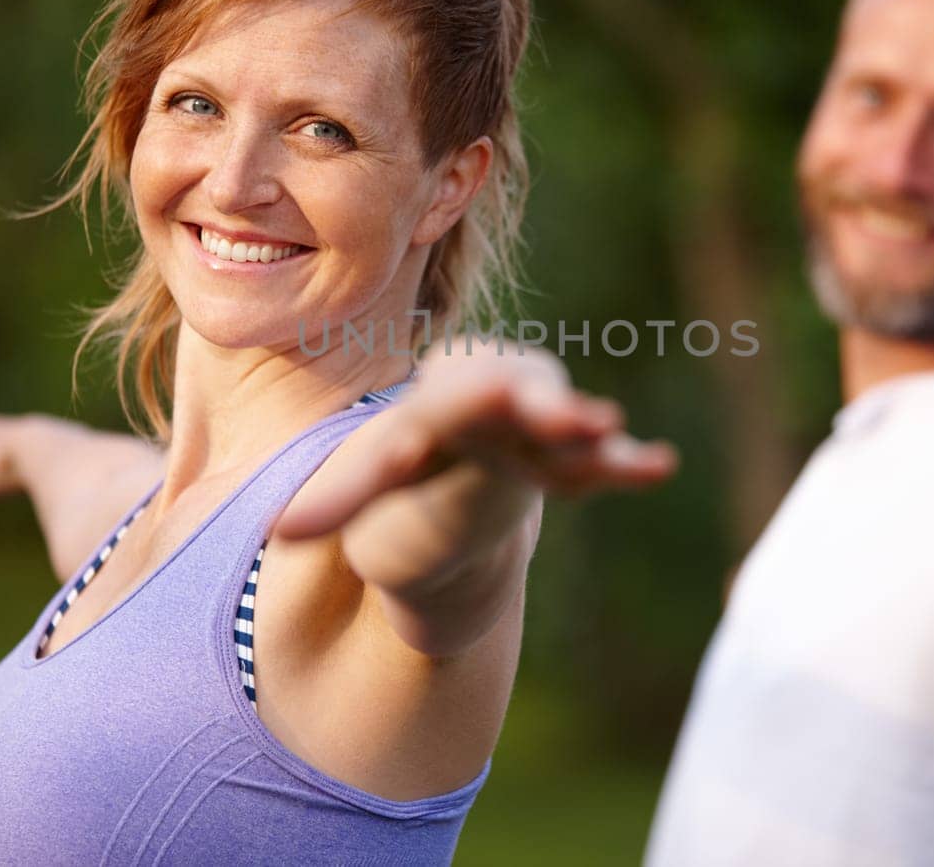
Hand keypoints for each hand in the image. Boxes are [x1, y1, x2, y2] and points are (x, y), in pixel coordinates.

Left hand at [275, 347, 676, 542]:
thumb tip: (275, 534)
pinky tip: (659, 465)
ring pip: (565, 425)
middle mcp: (497, 403)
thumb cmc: (418, 454)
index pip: (447, 404)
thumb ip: (336, 501)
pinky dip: (628, 463)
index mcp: (444, 398)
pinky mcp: (571, 460)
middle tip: (567, 414)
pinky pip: (603, 462)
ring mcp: (539, 429)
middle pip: (518, 403)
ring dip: (585, 428)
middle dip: (542, 408)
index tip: (470, 407)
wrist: (470, 441)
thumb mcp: (375, 476)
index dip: (456, 411)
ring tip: (610, 429)